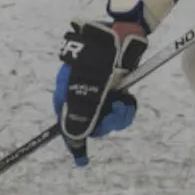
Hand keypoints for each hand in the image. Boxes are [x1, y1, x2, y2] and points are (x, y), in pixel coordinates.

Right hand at [52, 20, 147, 165]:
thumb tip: (75, 139)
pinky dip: (126, 106)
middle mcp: (79, 92)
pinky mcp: (114, 85)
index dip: (75, 141)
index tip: (82, 160)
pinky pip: (119, 105)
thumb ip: (81, 115)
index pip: (67, 124)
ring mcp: (97, 89)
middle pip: (91, 122)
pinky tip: (129, 99)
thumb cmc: (100, 60)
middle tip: (117, 112)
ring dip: (119, 114)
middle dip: (106, 123)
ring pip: (108, 115)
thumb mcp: (88, 89)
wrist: (123, 34)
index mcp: (65, 92)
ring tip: (127, 103)